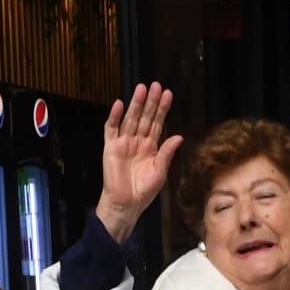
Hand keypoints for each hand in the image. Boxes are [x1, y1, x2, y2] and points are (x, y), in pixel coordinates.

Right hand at [96, 82, 183, 243]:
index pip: (158, 123)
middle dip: (151, 102)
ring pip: (130, 119)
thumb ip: (167, 153)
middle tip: (156, 85)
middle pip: (145, 117)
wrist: (126, 204)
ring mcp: (123, 143)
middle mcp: (137, 142)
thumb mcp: (160, 171)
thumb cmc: (143, 191)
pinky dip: (114, 116)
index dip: (162, 109)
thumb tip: (179, 136)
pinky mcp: (111, 148)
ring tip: (142, 89)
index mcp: (151, 147)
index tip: (168, 94)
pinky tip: (119, 104)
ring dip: (136, 104)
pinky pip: (111, 129)